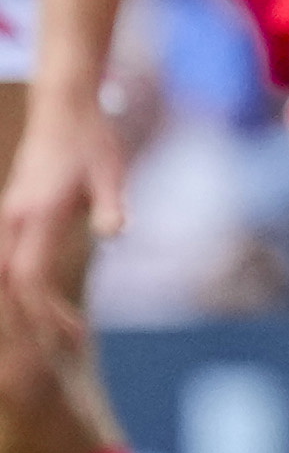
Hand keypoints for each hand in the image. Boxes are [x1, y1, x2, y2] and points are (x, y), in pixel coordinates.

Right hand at [0, 82, 125, 354]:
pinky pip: (5, 257)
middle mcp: (14, 219)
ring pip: (1, 272)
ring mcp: (8, 215)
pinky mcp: (12, 212)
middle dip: (30, 316)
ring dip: (22, 302)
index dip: (44, 311)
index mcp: (37, 215)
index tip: (67, 335)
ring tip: (56, 327)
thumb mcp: (110, 173)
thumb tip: (113, 233)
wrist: (63, 107)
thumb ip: (109, 205)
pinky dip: (17, 283)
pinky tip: (41, 296)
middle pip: (9, 282)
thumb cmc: (92, 141)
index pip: (30, 277)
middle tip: (60, 345)